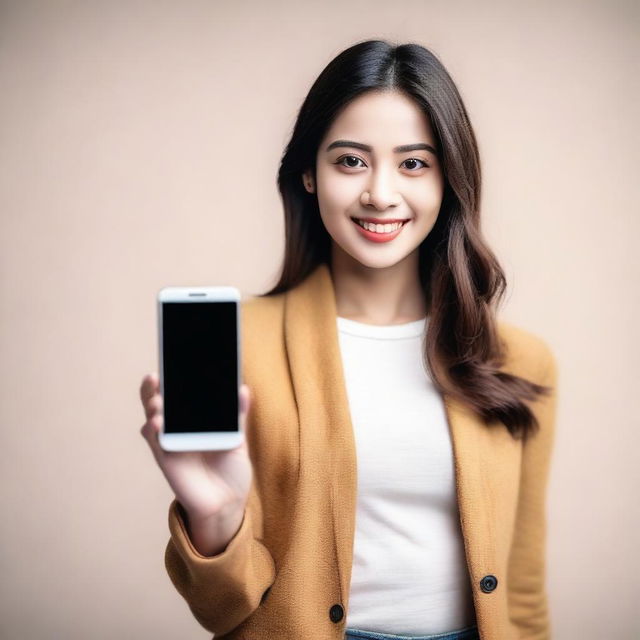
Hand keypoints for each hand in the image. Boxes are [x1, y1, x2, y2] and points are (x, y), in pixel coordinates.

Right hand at [139, 373, 253, 525]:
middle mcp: (179, 429)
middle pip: (161, 401)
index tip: (175, 361)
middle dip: (155, 387)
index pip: (180, 394)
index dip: (175, 379)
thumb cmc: (230, 471)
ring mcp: (171, 443)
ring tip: (157, 398)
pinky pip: (155, 443)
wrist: (228, 504)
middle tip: (157, 373)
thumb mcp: (237, 439)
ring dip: (152, 405)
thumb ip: (238, 416)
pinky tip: (155, 422)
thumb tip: (242, 388)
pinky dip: (153, 431)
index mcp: (195, 421)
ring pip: (153, 418)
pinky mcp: (167, 460)